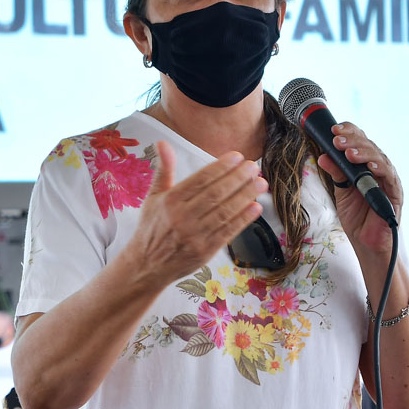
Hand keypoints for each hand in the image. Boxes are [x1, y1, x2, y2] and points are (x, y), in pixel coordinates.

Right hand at [125, 141, 266, 285]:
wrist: (147, 265)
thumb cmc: (152, 228)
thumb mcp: (153, 197)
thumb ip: (163, 170)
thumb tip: (163, 143)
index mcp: (170, 201)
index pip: (200, 179)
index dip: (221, 167)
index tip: (238, 157)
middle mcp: (182, 217)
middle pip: (216, 194)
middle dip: (238, 179)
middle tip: (254, 167)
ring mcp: (195, 235)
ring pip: (225, 212)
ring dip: (246, 196)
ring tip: (260, 184)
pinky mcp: (205, 251)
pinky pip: (228, 232)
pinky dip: (243, 219)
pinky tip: (255, 207)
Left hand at [314, 122, 401, 252]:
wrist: (366, 244)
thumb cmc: (356, 218)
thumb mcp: (341, 192)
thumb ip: (336, 173)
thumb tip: (323, 156)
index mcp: (365, 166)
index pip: (359, 142)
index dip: (349, 133)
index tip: (334, 130)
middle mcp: (378, 169)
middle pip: (368, 146)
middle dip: (352, 140)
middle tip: (337, 139)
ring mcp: (388, 179)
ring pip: (379, 157)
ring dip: (363, 152)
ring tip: (348, 152)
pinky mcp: (395, 192)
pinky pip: (389, 176)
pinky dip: (379, 168)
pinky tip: (369, 166)